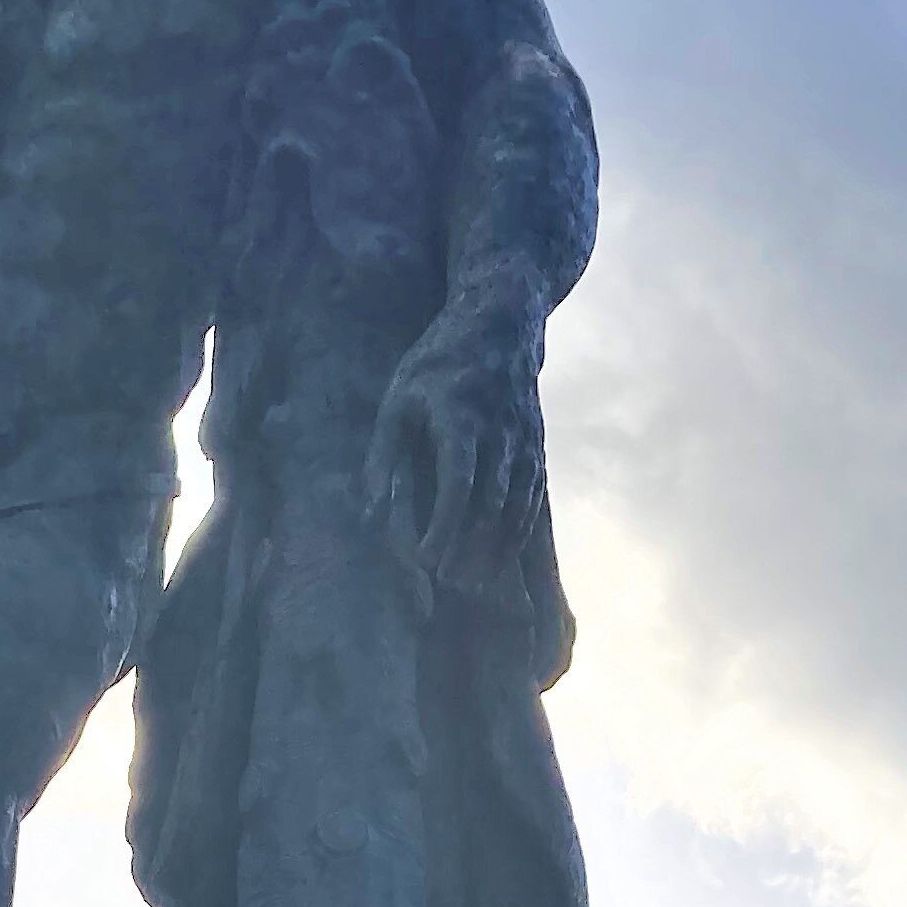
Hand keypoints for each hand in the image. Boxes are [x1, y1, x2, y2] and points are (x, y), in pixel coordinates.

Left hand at [364, 301, 546, 594]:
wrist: (501, 323)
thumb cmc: (438, 362)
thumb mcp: (399, 397)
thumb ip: (385, 452)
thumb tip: (369, 507)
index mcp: (460, 416)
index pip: (457, 482)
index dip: (443, 525)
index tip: (425, 560)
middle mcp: (499, 431)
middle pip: (490, 501)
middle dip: (470, 546)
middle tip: (448, 582)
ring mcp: (524, 440)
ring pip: (517, 505)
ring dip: (497, 548)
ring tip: (474, 583)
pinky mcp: (537, 446)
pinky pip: (533, 497)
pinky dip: (518, 530)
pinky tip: (501, 556)